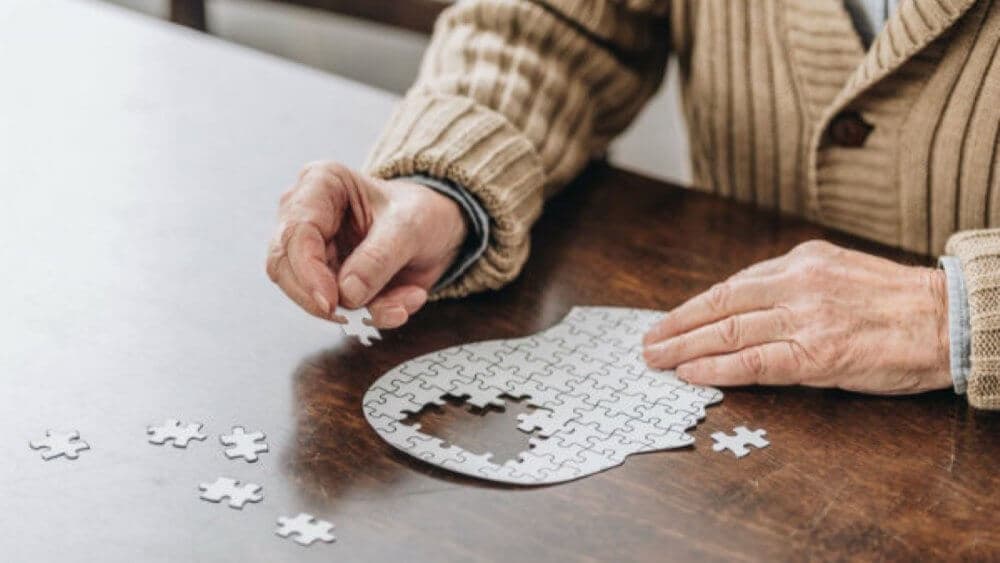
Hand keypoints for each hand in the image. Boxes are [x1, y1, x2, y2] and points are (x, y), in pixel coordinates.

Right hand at [266, 161, 467, 327]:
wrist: (438, 229)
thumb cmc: (420, 212)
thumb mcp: (410, 227)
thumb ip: (379, 258)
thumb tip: (347, 292)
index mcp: (320, 184)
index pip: (295, 232)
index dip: (307, 272)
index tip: (331, 301)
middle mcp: (306, 215)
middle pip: (284, 266)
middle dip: (320, 298)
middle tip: (356, 316)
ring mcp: (313, 250)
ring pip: (307, 294)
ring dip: (358, 309)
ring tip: (403, 302)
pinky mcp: (327, 279)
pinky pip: (337, 308)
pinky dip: (372, 314)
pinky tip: (403, 303)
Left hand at [642, 241, 951, 394]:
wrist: (948, 320)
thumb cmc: (896, 302)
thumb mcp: (839, 272)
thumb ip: (793, 283)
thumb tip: (746, 304)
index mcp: (801, 261)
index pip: (731, 286)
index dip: (693, 307)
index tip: (669, 320)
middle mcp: (797, 284)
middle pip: (719, 306)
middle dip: (676, 325)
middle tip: (648, 342)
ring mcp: (805, 318)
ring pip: (728, 332)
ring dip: (684, 347)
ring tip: (657, 359)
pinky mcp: (817, 354)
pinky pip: (754, 362)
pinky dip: (716, 368)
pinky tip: (691, 374)